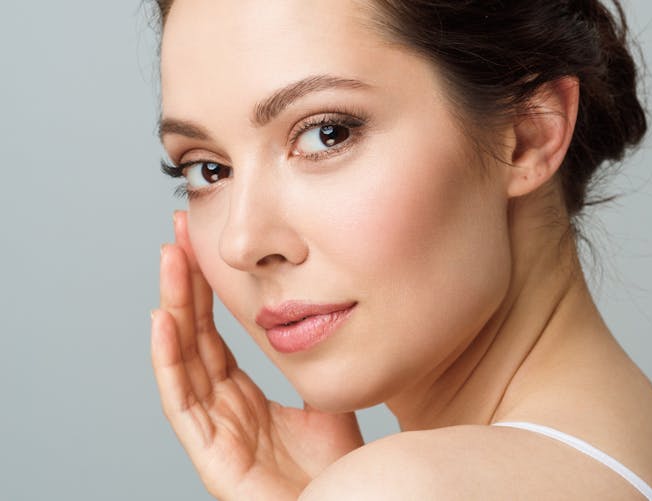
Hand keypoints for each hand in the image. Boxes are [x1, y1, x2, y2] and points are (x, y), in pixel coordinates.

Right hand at [151, 211, 363, 499]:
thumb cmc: (335, 465)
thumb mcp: (323, 396)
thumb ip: (309, 362)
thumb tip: (311, 315)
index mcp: (243, 398)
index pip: (212, 336)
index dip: (204, 293)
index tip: (198, 245)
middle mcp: (222, 409)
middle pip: (192, 339)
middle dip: (184, 285)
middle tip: (177, 235)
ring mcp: (212, 431)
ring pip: (182, 359)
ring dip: (173, 306)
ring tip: (169, 260)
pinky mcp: (210, 455)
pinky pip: (181, 402)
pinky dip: (168, 359)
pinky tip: (164, 319)